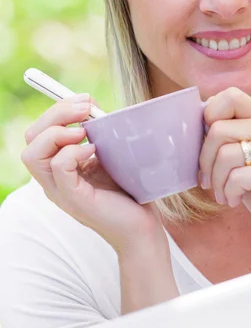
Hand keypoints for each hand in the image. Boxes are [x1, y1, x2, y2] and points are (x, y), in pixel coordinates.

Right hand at [21, 94, 163, 253]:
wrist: (142, 227)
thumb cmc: (129, 192)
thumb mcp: (109, 154)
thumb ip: (97, 132)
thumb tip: (90, 104)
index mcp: (59, 166)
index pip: (39, 131)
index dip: (58, 109)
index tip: (86, 100)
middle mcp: (53, 178)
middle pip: (31, 137)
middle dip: (55, 114)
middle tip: (86, 108)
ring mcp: (60, 190)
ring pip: (33, 153)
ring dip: (58, 132)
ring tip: (85, 132)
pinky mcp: (74, 199)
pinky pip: (58, 167)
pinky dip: (73, 152)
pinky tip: (94, 151)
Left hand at [199, 87, 250, 248]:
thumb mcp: (245, 159)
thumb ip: (228, 139)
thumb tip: (196, 124)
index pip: (230, 95)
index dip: (210, 116)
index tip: (209, 144)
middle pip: (218, 129)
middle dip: (205, 160)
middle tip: (209, 180)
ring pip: (224, 154)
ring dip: (216, 181)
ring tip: (224, 194)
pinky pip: (236, 176)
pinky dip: (229, 193)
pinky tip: (235, 200)